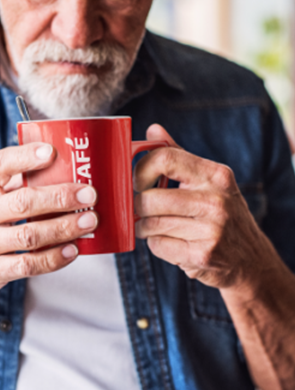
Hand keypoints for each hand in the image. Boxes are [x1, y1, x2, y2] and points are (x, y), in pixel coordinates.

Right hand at [0, 143, 97, 306]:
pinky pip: (28, 265)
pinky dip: (54, 258)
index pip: (0, 165)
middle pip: (23, 202)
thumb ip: (8, 184)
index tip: (53, 152)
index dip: (27, 157)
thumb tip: (56, 167)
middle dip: (60, 197)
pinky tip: (72, 250)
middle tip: (89, 194)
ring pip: (30, 235)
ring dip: (64, 228)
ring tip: (89, 221)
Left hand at [134, 124, 276, 290]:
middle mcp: (216, 200)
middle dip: (138, 207)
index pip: (165, 159)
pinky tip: (171, 243)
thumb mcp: (208, 181)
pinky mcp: (203, 255)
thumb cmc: (221, 215)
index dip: (141, 170)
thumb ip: (178, 155)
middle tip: (141, 210)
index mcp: (215, 175)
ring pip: (150, 224)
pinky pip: (158, 246)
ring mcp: (211, 230)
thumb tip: (153, 129)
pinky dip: (156, 245)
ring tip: (154, 227)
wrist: (250, 260)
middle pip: (150, 198)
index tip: (138, 182)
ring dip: (144, 228)